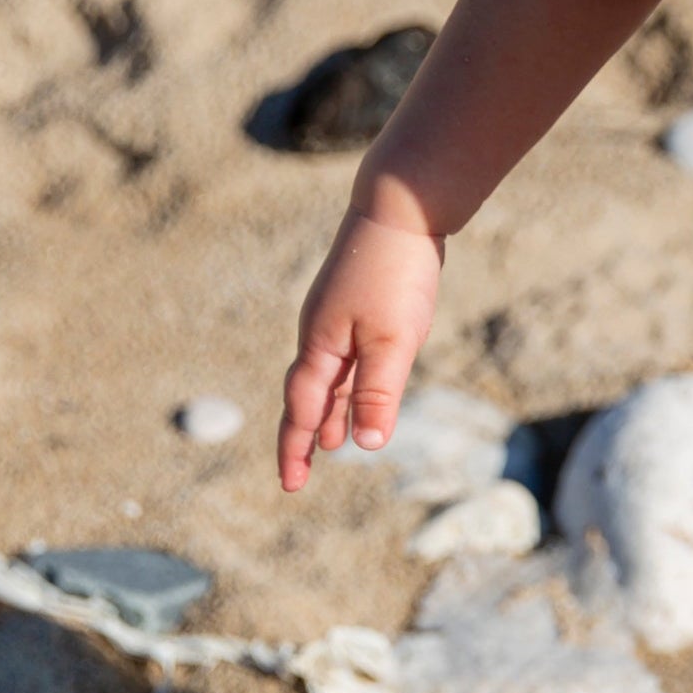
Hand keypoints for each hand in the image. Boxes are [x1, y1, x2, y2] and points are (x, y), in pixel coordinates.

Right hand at [277, 207, 445, 490]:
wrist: (400, 208)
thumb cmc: (395, 273)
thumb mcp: (392, 341)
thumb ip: (377, 393)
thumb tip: (365, 445)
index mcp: (320, 347)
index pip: (302, 411)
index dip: (296, 449)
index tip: (291, 485)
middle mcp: (320, 335)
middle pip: (307, 397)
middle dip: (304, 436)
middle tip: (300, 474)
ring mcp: (336, 318)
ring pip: (327, 377)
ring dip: (327, 411)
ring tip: (331, 443)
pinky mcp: (356, 305)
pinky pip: (344, 356)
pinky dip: (346, 383)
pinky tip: (358, 390)